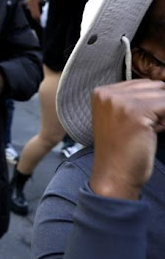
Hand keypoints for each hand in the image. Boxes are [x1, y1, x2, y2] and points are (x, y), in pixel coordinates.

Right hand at [89, 79, 164, 199]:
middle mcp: (108, 93)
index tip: (142, 122)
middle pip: (154, 87)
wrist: (114, 174)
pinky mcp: (137, 112)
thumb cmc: (121, 149)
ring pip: (163, 95)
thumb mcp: (120, 117)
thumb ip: (134, 99)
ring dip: (163, 114)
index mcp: (101, 92)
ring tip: (149, 130)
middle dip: (158, 106)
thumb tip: (163, 87)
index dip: (150, 103)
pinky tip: (154, 132)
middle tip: (147, 127)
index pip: (142, 84)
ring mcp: (121, 102)